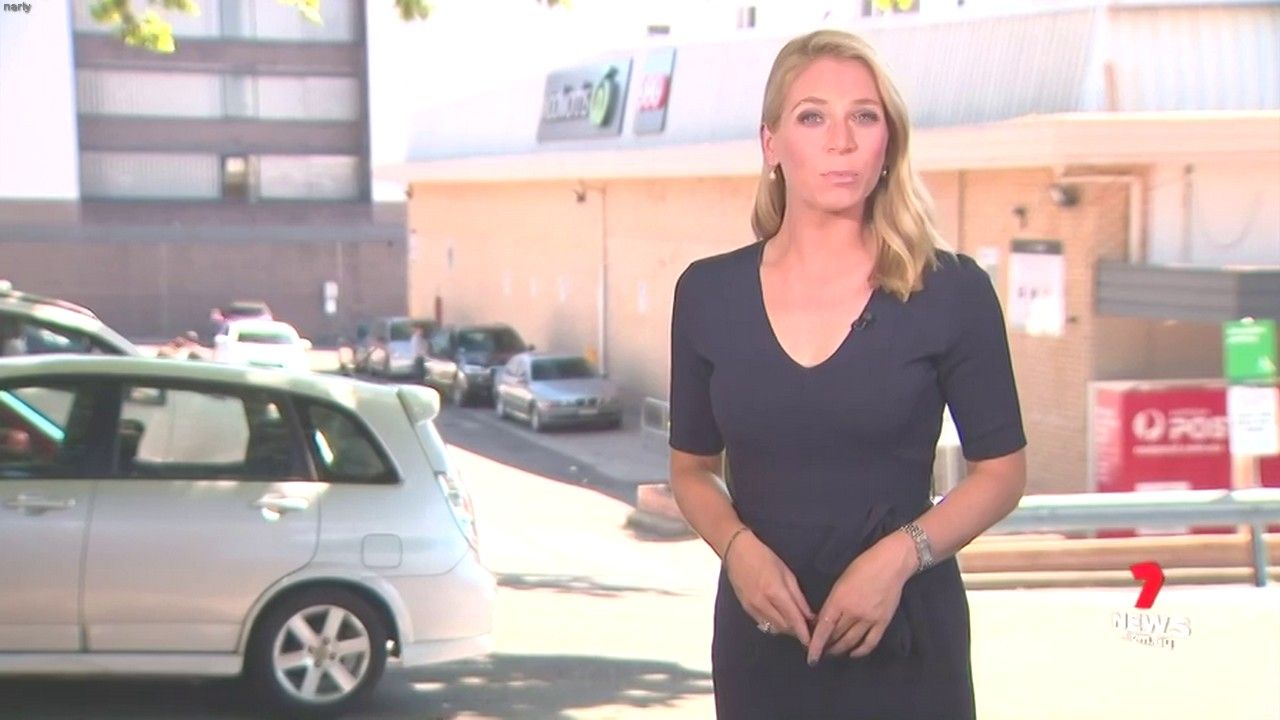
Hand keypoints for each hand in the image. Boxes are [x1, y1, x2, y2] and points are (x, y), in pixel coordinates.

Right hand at [724, 531, 813, 645]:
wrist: (736, 552)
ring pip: (773, 628)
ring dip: (786, 629)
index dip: (803, 632)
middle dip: (797, 631)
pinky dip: (774, 625)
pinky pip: (763, 624)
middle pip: (784, 627)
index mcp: (774, 591)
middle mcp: (762, 603)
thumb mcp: (786, 573)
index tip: (812, 641)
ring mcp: (752, 608)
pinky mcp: (745, 609)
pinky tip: (780, 618)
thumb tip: (809, 615)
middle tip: (808, 628)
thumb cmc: (763, 556)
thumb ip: (798, 596)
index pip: (793, 619)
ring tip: (795, 624)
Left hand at [806, 533, 915, 664]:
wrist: (891, 563)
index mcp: (839, 600)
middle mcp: (853, 612)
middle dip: (826, 646)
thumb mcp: (841, 582)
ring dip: (840, 650)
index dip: (816, 645)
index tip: (810, 657)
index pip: (824, 628)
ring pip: (851, 641)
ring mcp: (869, 619)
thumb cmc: (862, 566)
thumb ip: (833, 603)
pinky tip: (853, 654)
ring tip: (833, 653)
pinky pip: (870, 642)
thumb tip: (823, 621)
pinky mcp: (883, 622)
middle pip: (836, 636)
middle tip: (819, 651)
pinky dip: (860, 651)